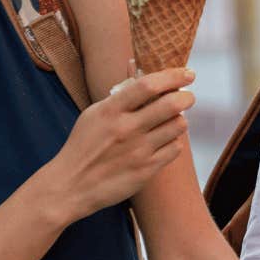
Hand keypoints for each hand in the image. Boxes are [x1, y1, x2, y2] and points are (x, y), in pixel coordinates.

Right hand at [38, 67, 193, 220]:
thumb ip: (119, 98)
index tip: (187, 74)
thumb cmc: (83, 146)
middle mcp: (127, 129)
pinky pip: (175, 149)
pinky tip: (164, 141)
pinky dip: (174, 142)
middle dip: (186, 97)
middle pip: (171, 104)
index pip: (148, 85)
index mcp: (111, 110)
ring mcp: (139, 151)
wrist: (71, 185)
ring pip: (178, 126)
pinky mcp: (146, 170)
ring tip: (171, 122)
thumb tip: (145, 79)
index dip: (173, 76)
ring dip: (179, 120)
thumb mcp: (94, 114)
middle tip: (187, 97)